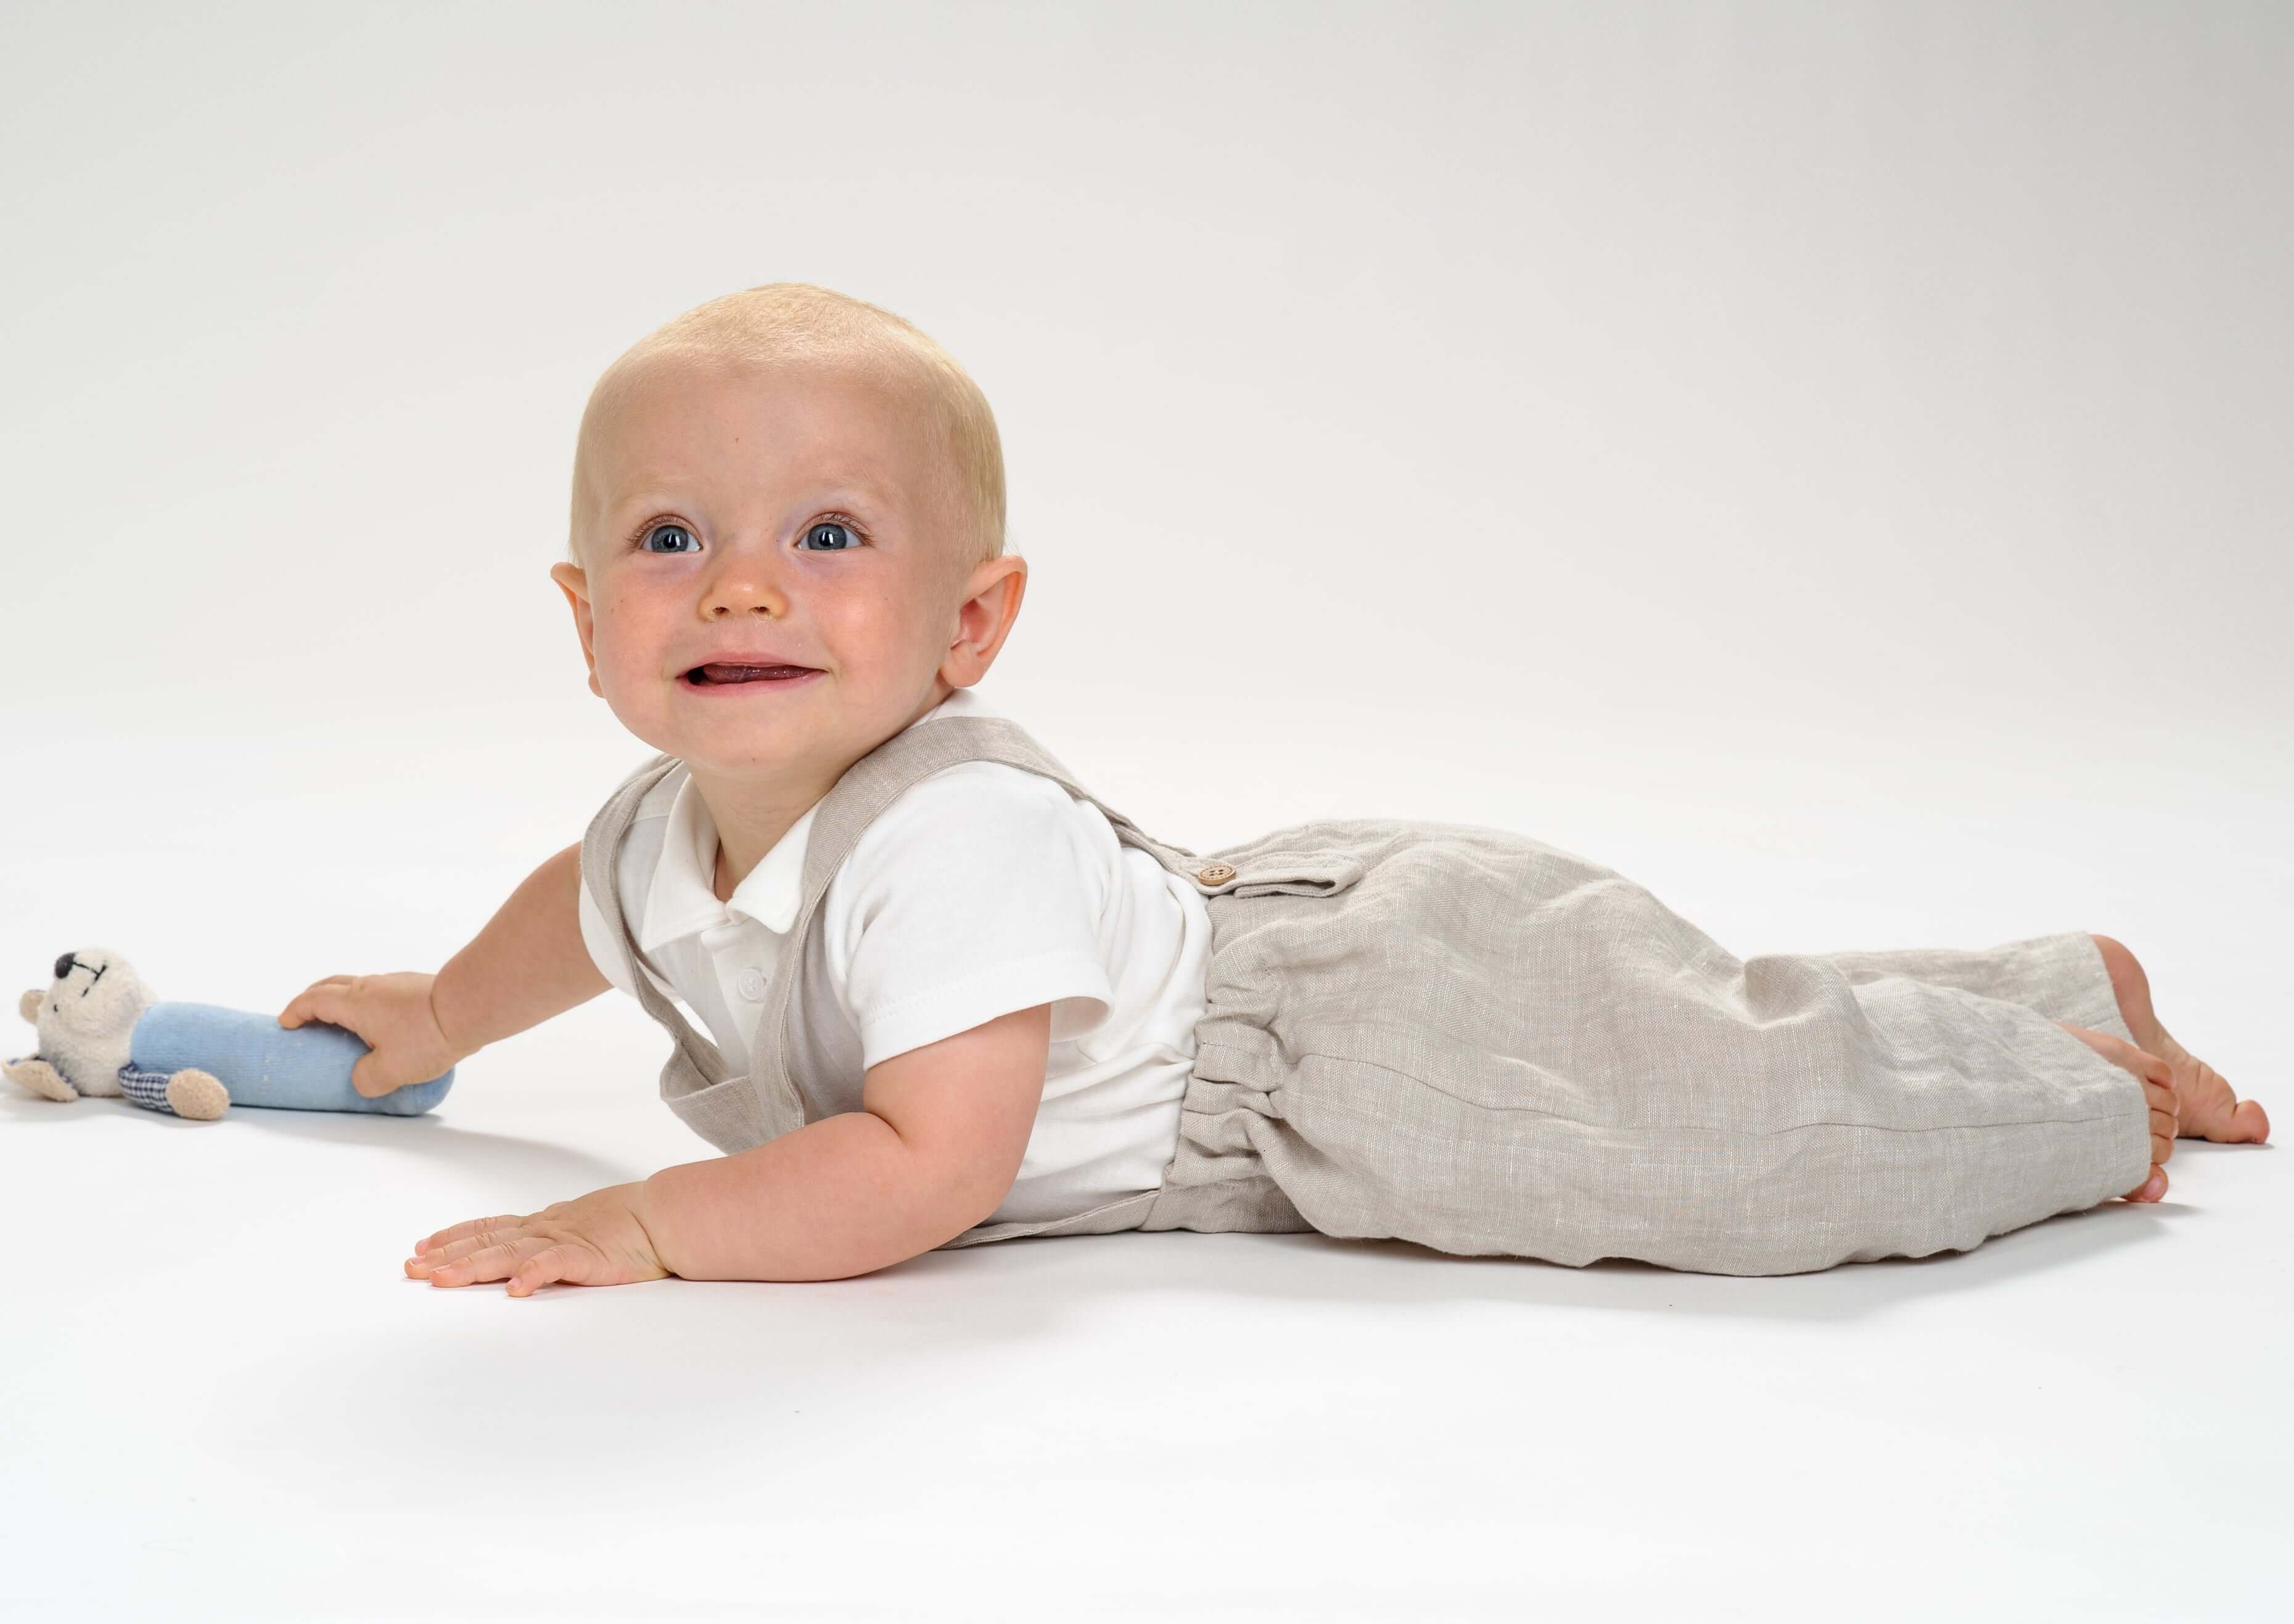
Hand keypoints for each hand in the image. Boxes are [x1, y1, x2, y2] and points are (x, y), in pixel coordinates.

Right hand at [277, 971, 465, 1097]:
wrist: (470, 1006)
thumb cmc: (427, 1035)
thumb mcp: (390, 1070)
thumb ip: (367, 1080)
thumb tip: (363, 1080)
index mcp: (355, 1003)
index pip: (313, 1001)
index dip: (295, 1012)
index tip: (286, 1023)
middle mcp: (371, 987)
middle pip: (331, 985)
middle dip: (312, 1000)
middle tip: (305, 1017)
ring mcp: (395, 983)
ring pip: (358, 987)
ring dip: (343, 1001)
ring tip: (343, 1023)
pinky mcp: (416, 987)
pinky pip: (381, 992)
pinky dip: (368, 1004)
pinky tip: (380, 1023)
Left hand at [405, 1182, 670, 1295]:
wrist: (665, 1215)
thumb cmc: (629, 1224)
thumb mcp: (580, 1229)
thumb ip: (552, 1241)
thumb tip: (526, 1259)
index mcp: (544, 1225)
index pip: (490, 1228)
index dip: (454, 1236)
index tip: (422, 1247)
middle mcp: (545, 1229)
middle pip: (487, 1242)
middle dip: (447, 1255)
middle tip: (412, 1268)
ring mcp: (563, 1241)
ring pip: (509, 1253)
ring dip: (473, 1265)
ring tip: (441, 1279)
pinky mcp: (587, 1257)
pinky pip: (555, 1265)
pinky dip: (533, 1274)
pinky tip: (514, 1289)